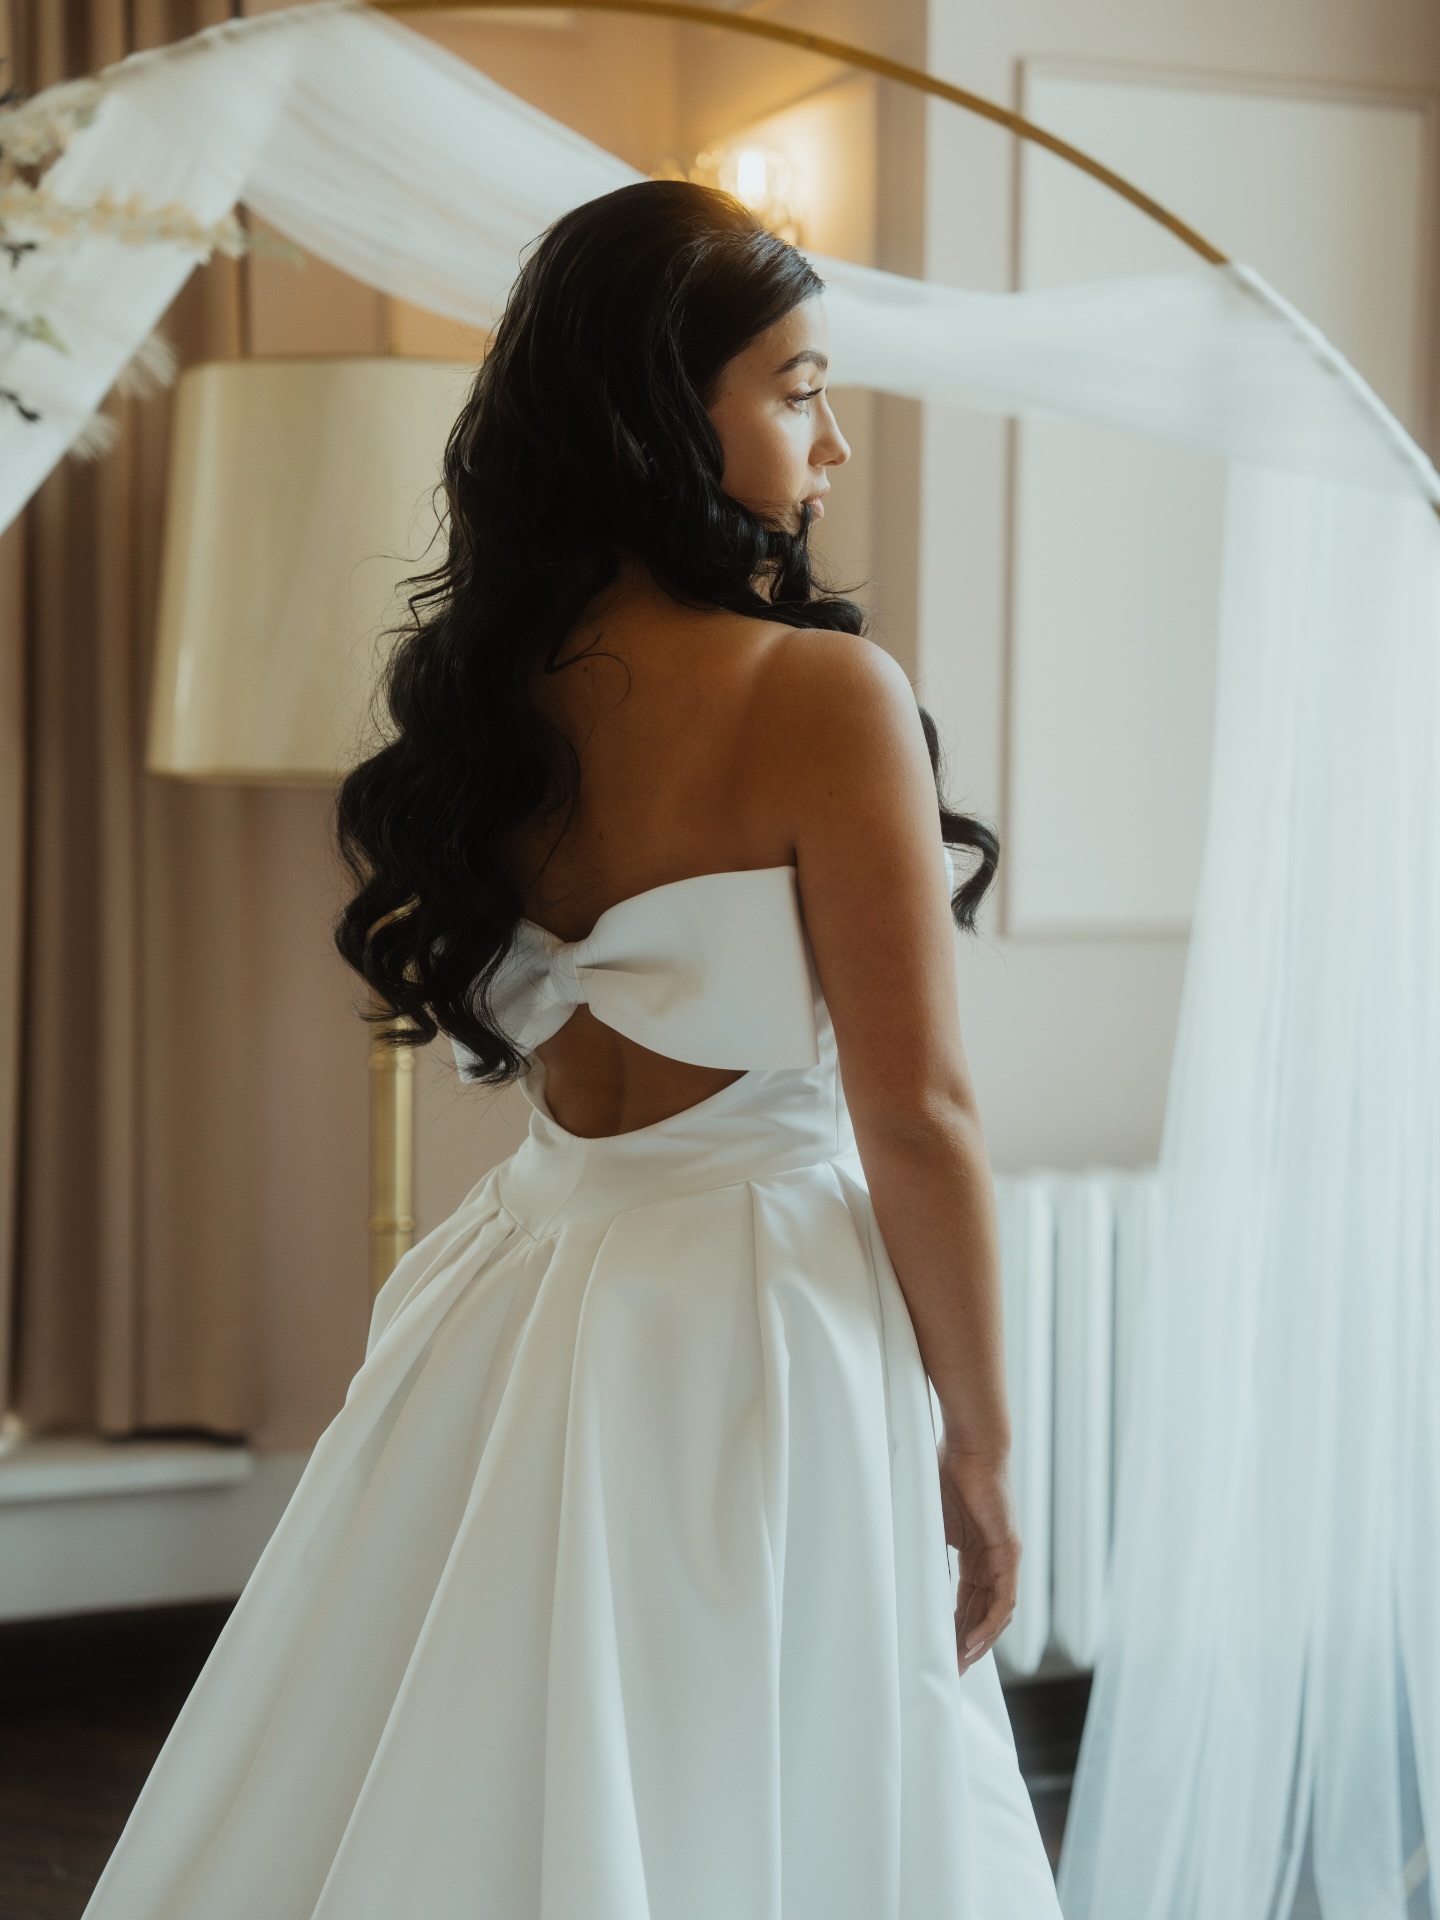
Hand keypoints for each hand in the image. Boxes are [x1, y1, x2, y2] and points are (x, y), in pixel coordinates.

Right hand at [937, 1445, 1020, 1670]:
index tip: (940, 1651)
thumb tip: (895, 1567)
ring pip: (996, 1611)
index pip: (968, 1599)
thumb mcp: (928, 1520)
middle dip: (967, 1643)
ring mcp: (1004, 1555)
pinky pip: (1003, 1598)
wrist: (969, 1444)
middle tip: (949, 1670)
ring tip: (959, 1663)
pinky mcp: (1009, 1551)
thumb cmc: (945, 1471)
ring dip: (979, 1639)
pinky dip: (989, 1622)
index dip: (955, 1626)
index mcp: (974, 1551)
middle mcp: (993, 1558)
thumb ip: (922, 1546)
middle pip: (982, 1611)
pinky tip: (972, 1640)